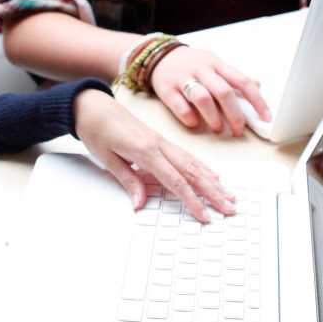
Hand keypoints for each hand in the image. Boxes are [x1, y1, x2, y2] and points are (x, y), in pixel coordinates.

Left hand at [73, 89, 234, 221]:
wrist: (92, 105)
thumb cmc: (97, 129)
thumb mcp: (107, 158)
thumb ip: (128, 180)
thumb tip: (140, 203)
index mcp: (146, 151)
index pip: (176, 181)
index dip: (192, 201)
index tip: (205, 216)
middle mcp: (159, 145)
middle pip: (193, 173)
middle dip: (213, 193)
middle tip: (230, 209)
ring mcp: (163, 142)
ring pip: (195, 164)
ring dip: (213, 182)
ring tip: (229, 195)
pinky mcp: (161, 141)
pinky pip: (188, 156)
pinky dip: (203, 168)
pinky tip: (213, 176)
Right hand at [148, 45, 271, 137]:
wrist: (157, 55)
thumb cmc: (191, 63)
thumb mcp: (214, 63)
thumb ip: (233, 76)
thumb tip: (258, 85)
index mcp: (217, 64)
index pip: (242, 81)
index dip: (257, 100)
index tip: (266, 117)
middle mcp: (202, 69)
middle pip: (223, 92)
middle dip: (234, 114)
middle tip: (238, 130)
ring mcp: (183, 78)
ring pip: (202, 98)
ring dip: (213, 117)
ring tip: (218, 129)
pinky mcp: (166, 88)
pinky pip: (179, 105)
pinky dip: (189, 117)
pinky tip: (195, 124)